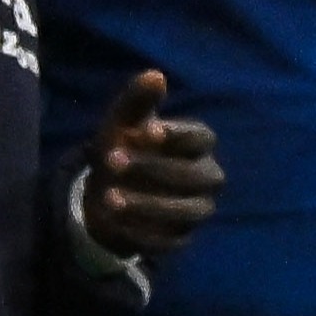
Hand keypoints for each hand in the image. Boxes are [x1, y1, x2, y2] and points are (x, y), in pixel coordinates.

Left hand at [77, 68, 218, 264]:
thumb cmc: (124, 148)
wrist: (108, 192)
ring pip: (186, 211)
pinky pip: (169, 240)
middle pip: (194, 176)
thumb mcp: (124, 123)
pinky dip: (141, 232)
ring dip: (148, 205)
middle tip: (112, 160)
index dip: (178, 136)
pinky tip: (113, 220)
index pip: (201, 139)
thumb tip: (155, 75)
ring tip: (109, 198)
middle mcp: (206, 178)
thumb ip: (138, 101)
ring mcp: (196, 210)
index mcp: (198, 146)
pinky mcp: (181, 239)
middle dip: (153, 168)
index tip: (147, 133)